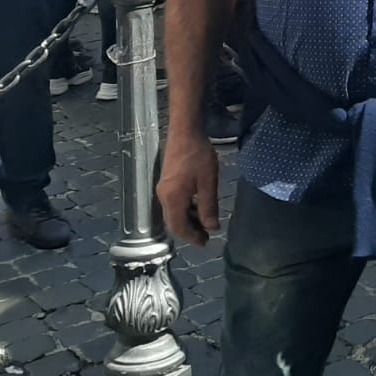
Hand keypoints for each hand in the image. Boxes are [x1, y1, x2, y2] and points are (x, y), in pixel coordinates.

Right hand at [157, 133, 221, 247]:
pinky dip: (186, 209)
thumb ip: (209, 207)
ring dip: (189, 220)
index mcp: (172, 200)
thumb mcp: (208, 183)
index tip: (206, 243)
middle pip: (174, 222)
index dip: (192, 238)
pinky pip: (175, 203)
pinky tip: (199, 207)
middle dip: (190, 231)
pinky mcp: (167, 182)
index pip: (179, 227)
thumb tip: (212, 228)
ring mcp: (164, 189)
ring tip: (206, 223)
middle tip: (207, 236)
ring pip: (174, 213)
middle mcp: (163, 197)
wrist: (185, 132)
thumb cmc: (199, 156)